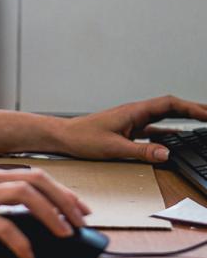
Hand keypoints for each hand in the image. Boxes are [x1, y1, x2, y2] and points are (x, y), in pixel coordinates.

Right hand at [0, 166, 89, 257]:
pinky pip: (1, 226)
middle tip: (80, 223)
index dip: (62, 192)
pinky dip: (21, 242)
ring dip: (49, 214)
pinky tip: (28, 256)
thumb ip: (2, 210)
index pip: (35, 176)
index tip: (81, 211)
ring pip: (22, 193)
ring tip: (63, 235)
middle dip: (63, 200)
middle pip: (35, 179)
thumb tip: (40, 226)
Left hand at [54, 95, 206, 162]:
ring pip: (163, 117)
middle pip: (170, 107)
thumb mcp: (114, 147)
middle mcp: (135, 113)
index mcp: (134, 112)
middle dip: (193, 109)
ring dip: (183, 118)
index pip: (168, 105)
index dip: (190, 108)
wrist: (64, 136)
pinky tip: (177, 138)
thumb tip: (166, 152)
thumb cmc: (83, 137)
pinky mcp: (128, 130)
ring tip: (202, 122)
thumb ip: (141, 150)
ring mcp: (132, 121)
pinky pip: (154, 129)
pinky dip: (168, 132)